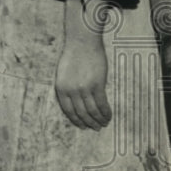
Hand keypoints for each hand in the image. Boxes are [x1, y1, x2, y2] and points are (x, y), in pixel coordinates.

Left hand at [54, 0, 112, 129]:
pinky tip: (109, 116)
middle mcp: (71, 90)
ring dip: (99, 120)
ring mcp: (84, 88)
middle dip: (89, 123)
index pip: (68, 110)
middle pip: (81, 113)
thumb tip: (77, 104)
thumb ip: (68, 88)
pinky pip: (102, 104)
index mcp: (61, 88)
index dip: (76, 120)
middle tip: (96, 128)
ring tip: (104, 124)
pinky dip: (106, 112)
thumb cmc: (73, 56)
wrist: (82, 42)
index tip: (83, 126)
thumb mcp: (64, 74)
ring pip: (92, 111)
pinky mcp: (97, 85)